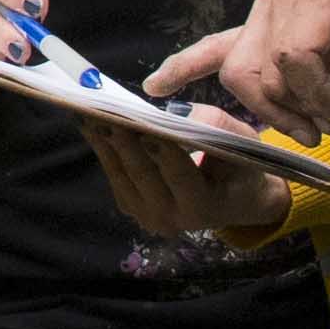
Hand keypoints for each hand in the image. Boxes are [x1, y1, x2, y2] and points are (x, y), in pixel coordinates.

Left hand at [88, 118, 294, 243]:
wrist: (237, 200)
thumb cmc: (242, 167)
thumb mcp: (243, 143)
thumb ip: (215, 125)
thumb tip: (175, 113)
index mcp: (204, 207)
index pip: (179, 173)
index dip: (160, 148)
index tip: (141, 122)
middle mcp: (173, 219)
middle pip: (142, 174)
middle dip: (122, 139)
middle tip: (103, 109)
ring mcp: (149, 217)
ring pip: (121, 175)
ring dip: (103, 142)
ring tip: (86, 111)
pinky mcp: (133, 208)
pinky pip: (115, 176)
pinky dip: (103, 149)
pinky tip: (91, 124)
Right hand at [152, 0, 329, 137]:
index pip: (293, 54)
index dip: (316, 96)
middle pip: (259, 68)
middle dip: (293, 109)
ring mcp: (268, 10)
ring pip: (241, 73)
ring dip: (273, 111)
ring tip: (317, 126)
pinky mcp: (262, 30)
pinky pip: (216, 48)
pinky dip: (187, 67)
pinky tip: (157, 88)